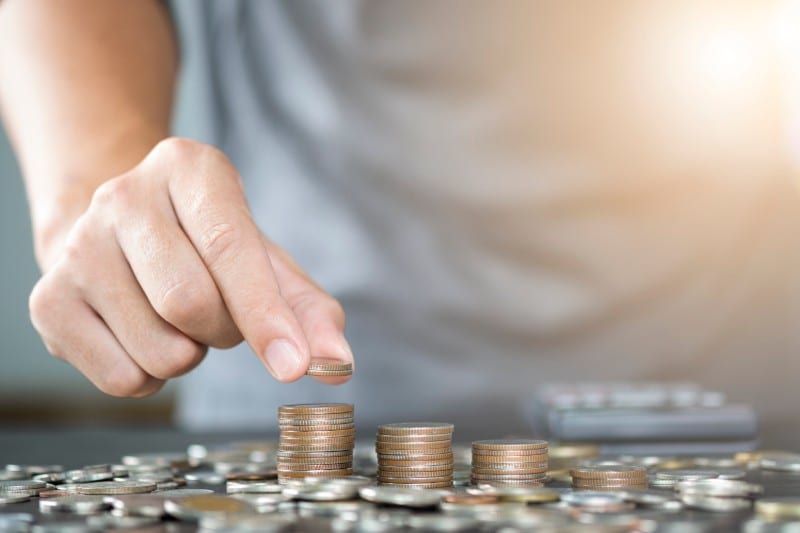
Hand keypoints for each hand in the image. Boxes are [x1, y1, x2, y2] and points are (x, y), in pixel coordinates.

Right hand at [28, 138, 352, 396]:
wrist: (123, 236)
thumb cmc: (207, 249)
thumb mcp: (265, 261)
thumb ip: (308, 309)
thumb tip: (337, 363)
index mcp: (188, 168)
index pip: (228, 246)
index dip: (265, 313)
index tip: (293, 365)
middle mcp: (123, 196)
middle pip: (190, 303)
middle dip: (223, 331)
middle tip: (218, 314)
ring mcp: (78, 247)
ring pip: (159, 350)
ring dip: (188, 355)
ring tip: (178, 320)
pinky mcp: (48, 300)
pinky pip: (122, 379)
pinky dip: (151, 377)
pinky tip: (144, 336)